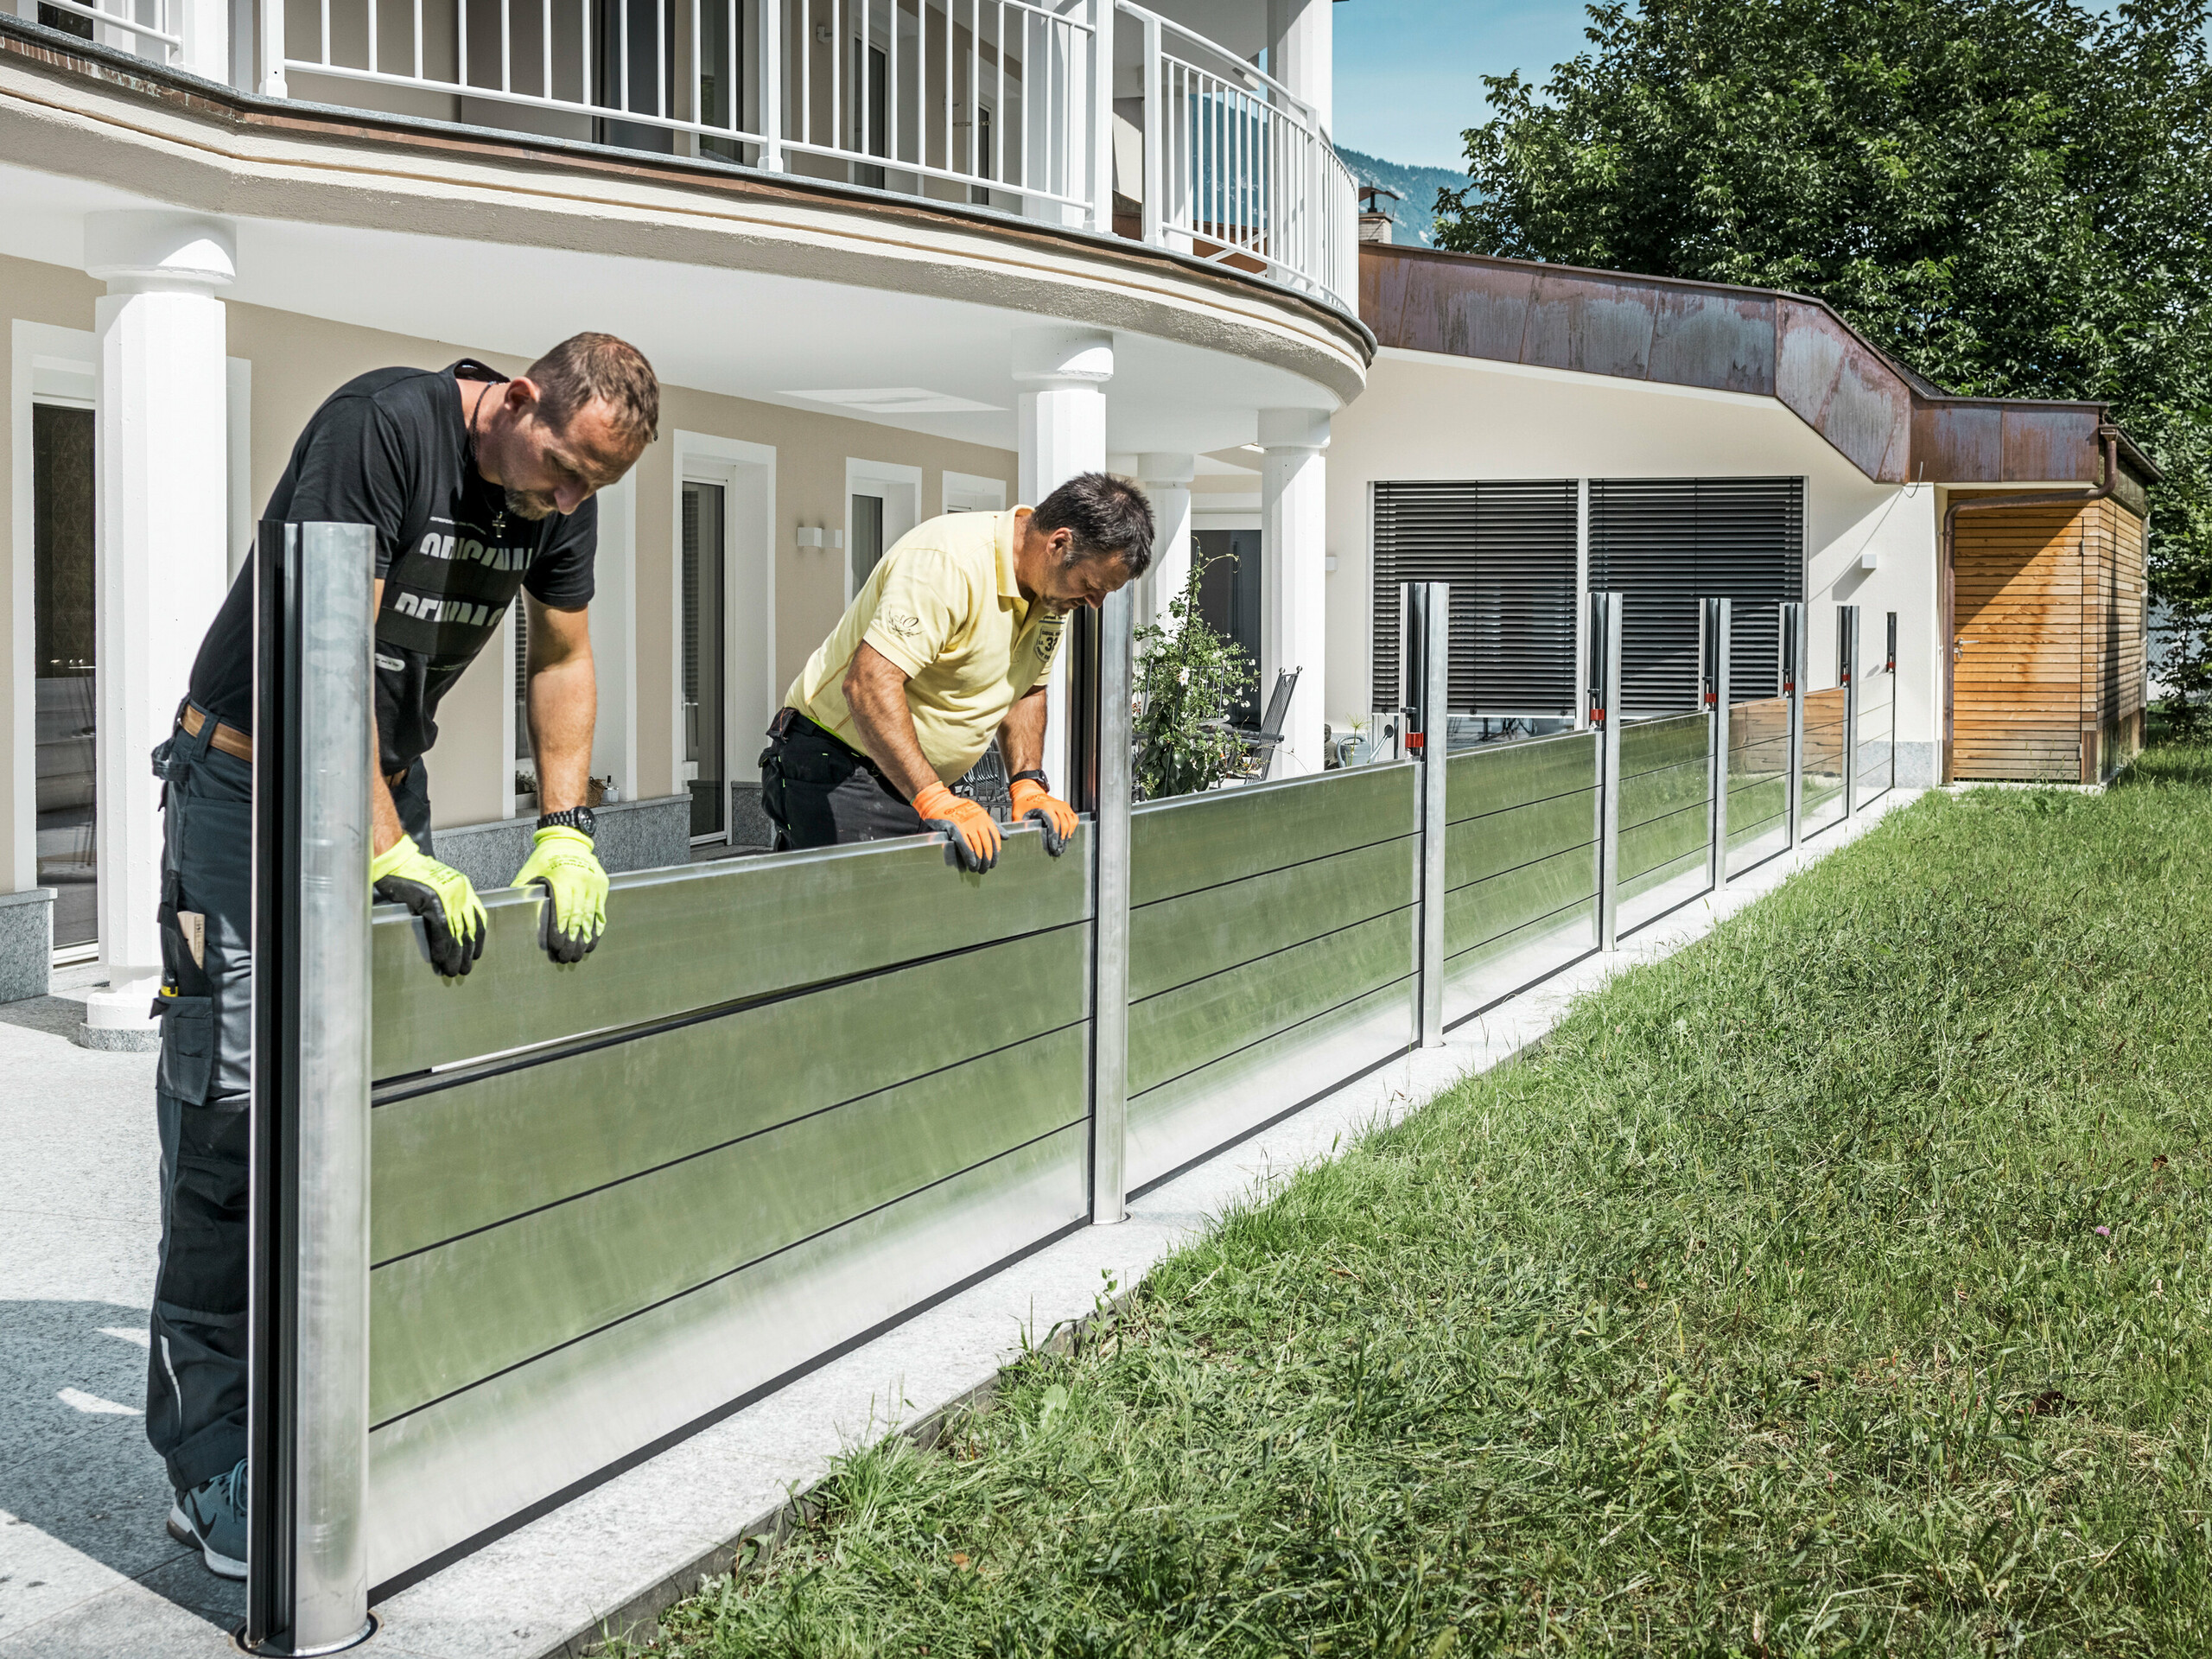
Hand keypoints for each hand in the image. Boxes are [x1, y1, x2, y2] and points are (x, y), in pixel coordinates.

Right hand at [372, 834, 487, 976]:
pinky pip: (440, 929)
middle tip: (464, 970)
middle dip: (466, 953)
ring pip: (456, 933)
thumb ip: (444, 905)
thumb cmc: (409, 874)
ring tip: (452, 971)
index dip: (477, 939)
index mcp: (463, 887)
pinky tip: (439, 960)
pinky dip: (440, 947)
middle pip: (469, 929)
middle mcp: (460, 891)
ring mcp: (447, 895)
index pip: (478, 918)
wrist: (394, 860)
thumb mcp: (435, 889)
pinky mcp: (432, 900)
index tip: (475, 954)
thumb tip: (447, 931)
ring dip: (454, 956)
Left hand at [513, 826, 607, 963]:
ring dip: (585, 935)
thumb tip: (511, 908)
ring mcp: (593, 883)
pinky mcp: (601, 885)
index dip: (560, 930)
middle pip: (577, 916)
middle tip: (568, 955)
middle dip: (572, 938)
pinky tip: (593, 937)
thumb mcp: (531, 870)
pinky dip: (597, 925)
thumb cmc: (546, 857)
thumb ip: (523, 889)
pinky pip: (600, 910)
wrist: (568, 840)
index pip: (562, 911)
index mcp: (561, 878)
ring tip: (581, 951)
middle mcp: (580, 881)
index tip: (558, 945)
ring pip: (590, 915)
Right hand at [912, 782, 1001, 873]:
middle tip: (986, 869)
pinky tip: (971, 864)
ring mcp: (967, 825)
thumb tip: (1006, 837)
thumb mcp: (979, 813)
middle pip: (987, 845)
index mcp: (985, 818)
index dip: (995, 852)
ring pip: (977, 847)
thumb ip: (993, 825)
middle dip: (988, 860)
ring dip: (979, 861)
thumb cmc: (958, 809)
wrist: (940, 802)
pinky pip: (966, 845)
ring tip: (977, 869)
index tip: (994, 861)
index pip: (995, 838)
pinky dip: (970, 857)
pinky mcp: (956, 828)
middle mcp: (978, 821)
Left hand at [1009, 777, 1077, 856]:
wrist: (1028, 791)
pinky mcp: (1065, 806)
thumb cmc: (1023, 802)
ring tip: (1063, 843)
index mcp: (1046, 807)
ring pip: (1071, 822)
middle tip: (1058, 848)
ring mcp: (1062, 805)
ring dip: (1068, 833)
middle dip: (1062, 838)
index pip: (1055, 824)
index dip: (1055, 837)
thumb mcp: (1017, 813)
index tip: (1053, 846)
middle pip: (1064, 824)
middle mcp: (1056, 805)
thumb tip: (1018, 835)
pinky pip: (1074, 817)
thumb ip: (1018, 824)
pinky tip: (1068, 833)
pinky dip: (1073, 826)